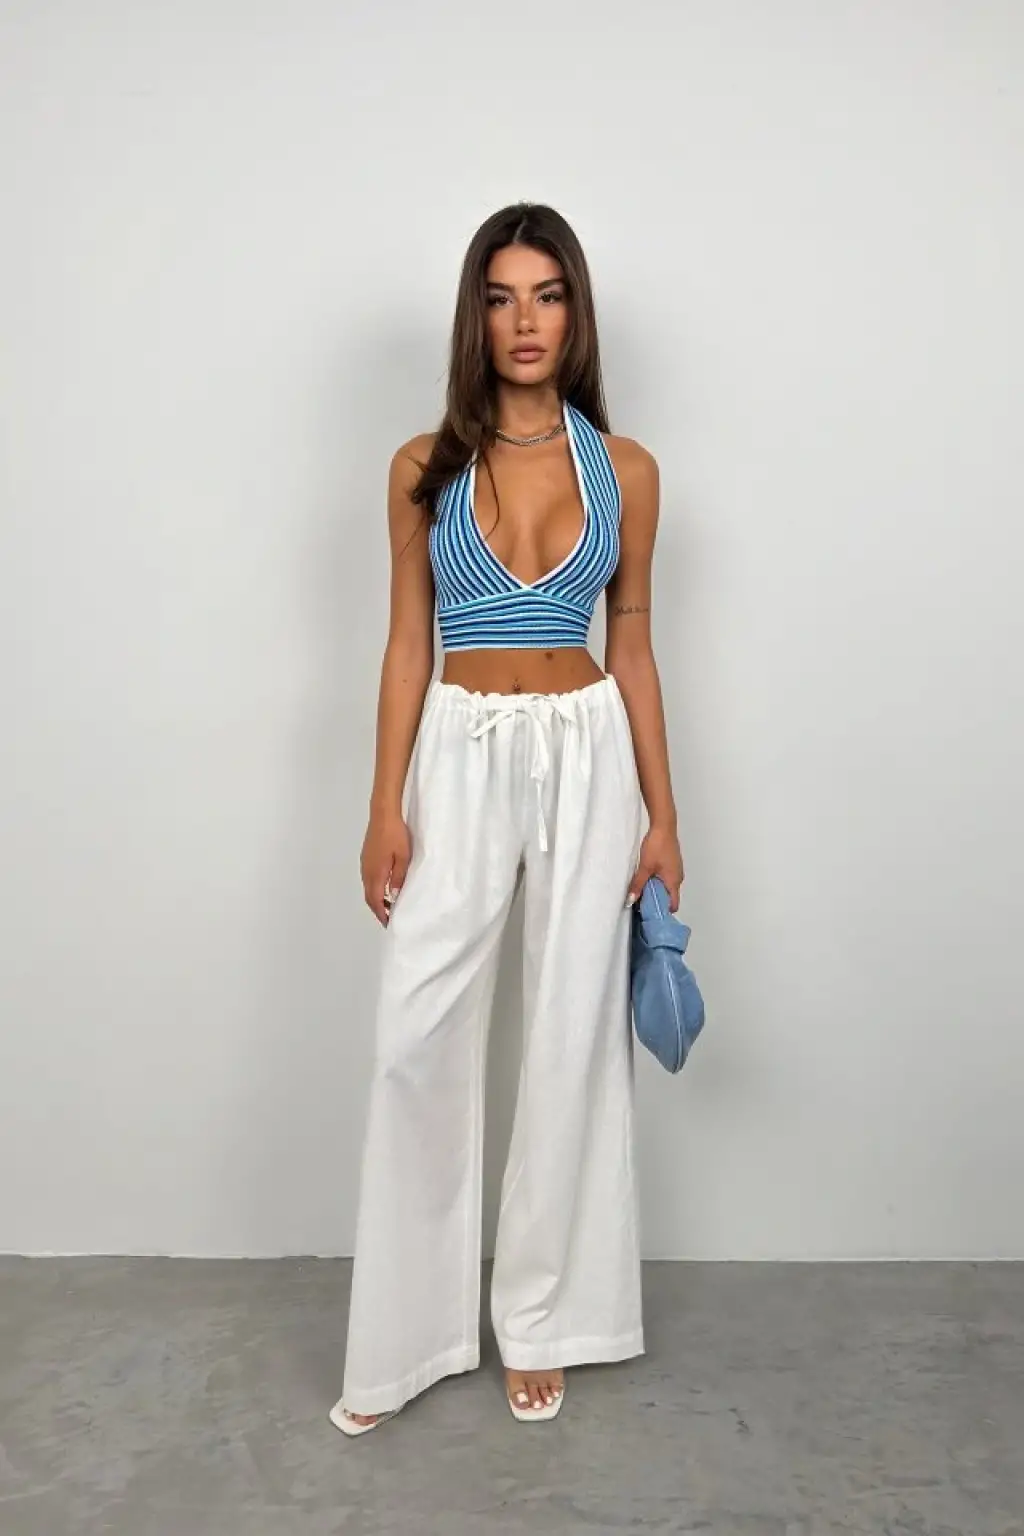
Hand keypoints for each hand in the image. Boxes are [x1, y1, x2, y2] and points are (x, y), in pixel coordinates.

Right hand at [361, 809, 411, 926]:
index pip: (376, 900)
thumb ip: (398, 877)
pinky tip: (384, 886)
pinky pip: (368, 879)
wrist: (383, 814)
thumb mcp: (403, 857)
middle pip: (369, 897)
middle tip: (389, 918)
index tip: (389, 923)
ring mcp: (364, 863)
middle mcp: (367, 871)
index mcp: (376, 873)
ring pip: (368, 888)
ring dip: (376, 899)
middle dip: (378, 910)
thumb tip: (394, 895)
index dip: (382, 914)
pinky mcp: (366, 857)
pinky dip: (374, 888)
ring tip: (389, 905)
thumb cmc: (396, 835)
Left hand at [626, 824, 684, 911]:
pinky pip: (667, 877)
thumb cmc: (657, 846)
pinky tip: (647, 876)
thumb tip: (630, 901)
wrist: (663, 825)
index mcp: (674, 882)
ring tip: (642, 889)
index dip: (663, 911)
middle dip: (657, 900)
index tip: (650, 913)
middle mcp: (678, 877)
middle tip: (642, 902)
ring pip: (667, 886)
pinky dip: (658, 880)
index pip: (673, 905)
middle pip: (670, 896)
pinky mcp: (673, 862)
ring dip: (656, 889)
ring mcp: (677, 869)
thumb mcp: (644, 867)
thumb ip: (638, 885)